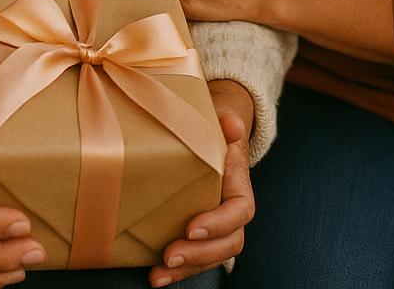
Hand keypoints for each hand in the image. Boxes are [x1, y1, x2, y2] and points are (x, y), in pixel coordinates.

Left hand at [149, 80, 255, 286]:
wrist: (207, 137)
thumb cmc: (212, 130)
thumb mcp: (218, 121)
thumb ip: (226, 122)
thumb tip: (231, 123)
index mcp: (238, 187)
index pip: (240, 212)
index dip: (219, 224)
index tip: (192, 228)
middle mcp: (230, 212)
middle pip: (228, 243)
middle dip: (200, 255)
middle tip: (170, 255)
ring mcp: (215, 227)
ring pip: (211, 257)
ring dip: (186, 271)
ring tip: (157, 275)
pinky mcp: (196, 236)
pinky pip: (193, 259)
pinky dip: (176, 272)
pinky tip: (153, 276)